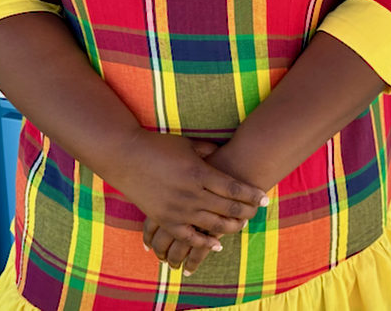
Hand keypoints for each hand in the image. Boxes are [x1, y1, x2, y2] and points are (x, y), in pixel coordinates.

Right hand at [142, 141, 260, 275]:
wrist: (126, 156)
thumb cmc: (159, 146)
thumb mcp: (187, 145)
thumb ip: (208, 151)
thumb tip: (224, 154)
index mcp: (199, 172)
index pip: (233, 187)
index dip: (251, 194)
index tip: (264, 198)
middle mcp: (191, 193)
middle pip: (227, 207)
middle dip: (246, 211)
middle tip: (257, 212)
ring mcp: (178, 209)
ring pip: (212, 224)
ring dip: (230, 227)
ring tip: (242, 225)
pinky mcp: (165, 220)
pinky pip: (189, 237)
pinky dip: (204, 243)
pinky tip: (216, 244)